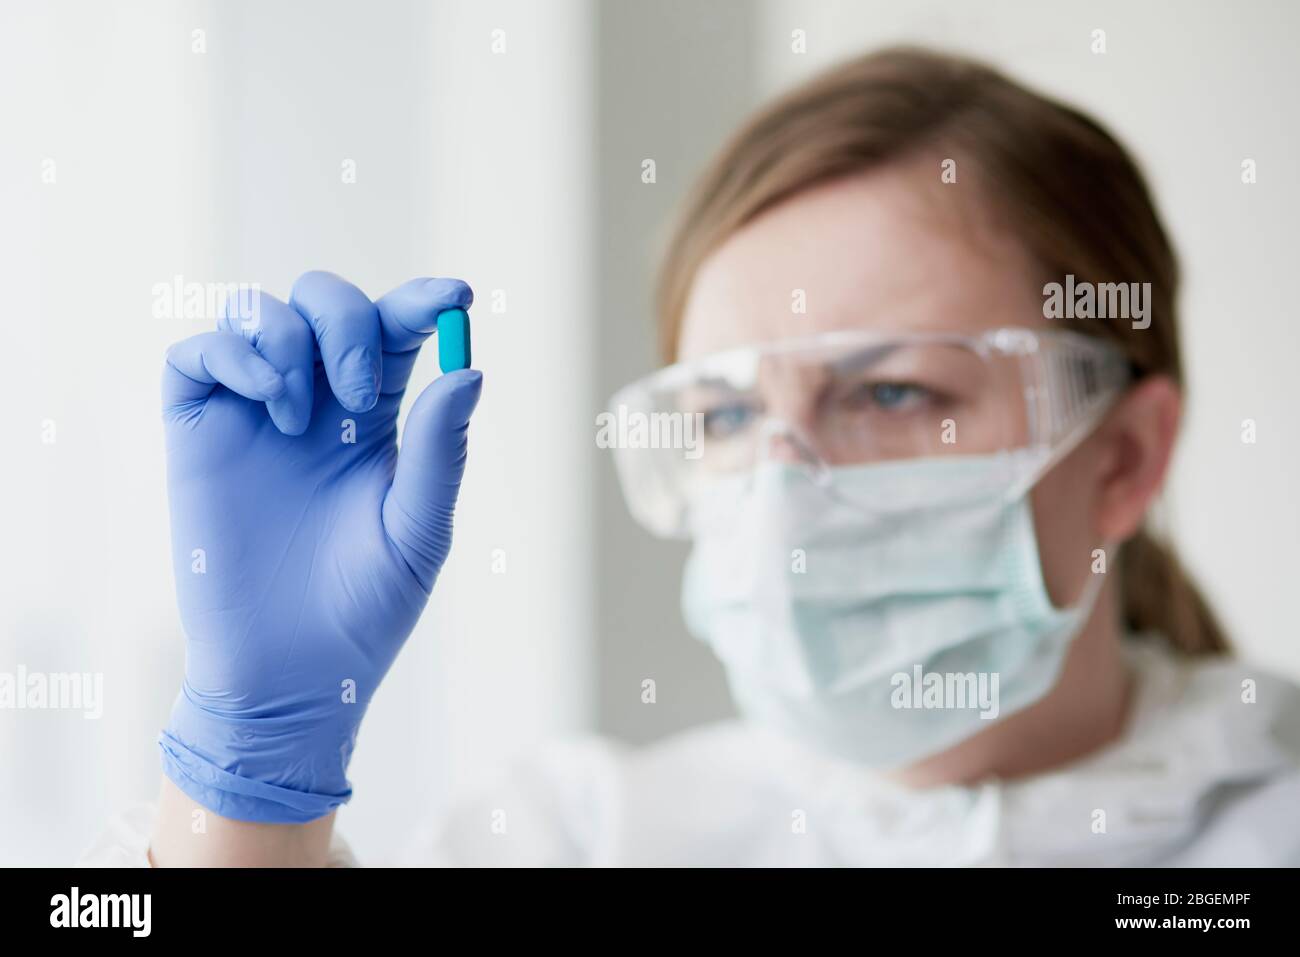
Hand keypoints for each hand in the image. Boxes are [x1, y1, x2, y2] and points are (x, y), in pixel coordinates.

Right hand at [158, 271, 480, 822]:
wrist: (289, 676)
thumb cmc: (365, 610)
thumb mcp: (419, 530)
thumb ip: (440, 451)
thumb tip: (470, 371)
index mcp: (376, 417)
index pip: (397, 332)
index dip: (424, 302)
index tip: (456, 296)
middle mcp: (314, 403)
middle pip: (326, 302)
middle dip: (347, 320)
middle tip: (358, 391)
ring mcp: (252, 413)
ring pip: (258, 311)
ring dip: (286, 335)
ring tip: (297, 413)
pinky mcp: (197, 433)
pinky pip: (197, 354)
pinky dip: (231, 351)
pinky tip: (265, 401)